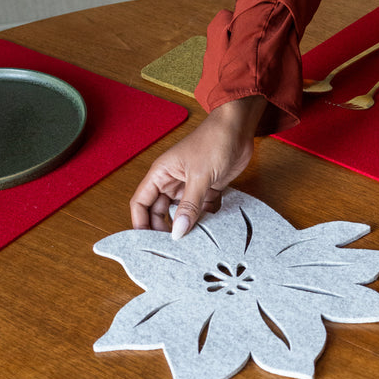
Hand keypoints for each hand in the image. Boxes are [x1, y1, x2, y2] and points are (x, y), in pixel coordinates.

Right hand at [129, 96, 265, 236]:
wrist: (238, 129)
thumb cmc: (214, 141)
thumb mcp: (200, 176)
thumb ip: (189, 206)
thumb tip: (178, 231)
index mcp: (161, 174)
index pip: (141, 203)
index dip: (140, 223)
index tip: (145, 242)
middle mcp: (171, 182)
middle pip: (159, 212)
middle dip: (163, 229)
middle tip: (171, 249)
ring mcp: (189, 187)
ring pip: (180, 213)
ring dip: (184, 226)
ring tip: (189, 244)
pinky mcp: (207, 190)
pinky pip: (200, 211)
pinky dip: (203, 220)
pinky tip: (208, 231)